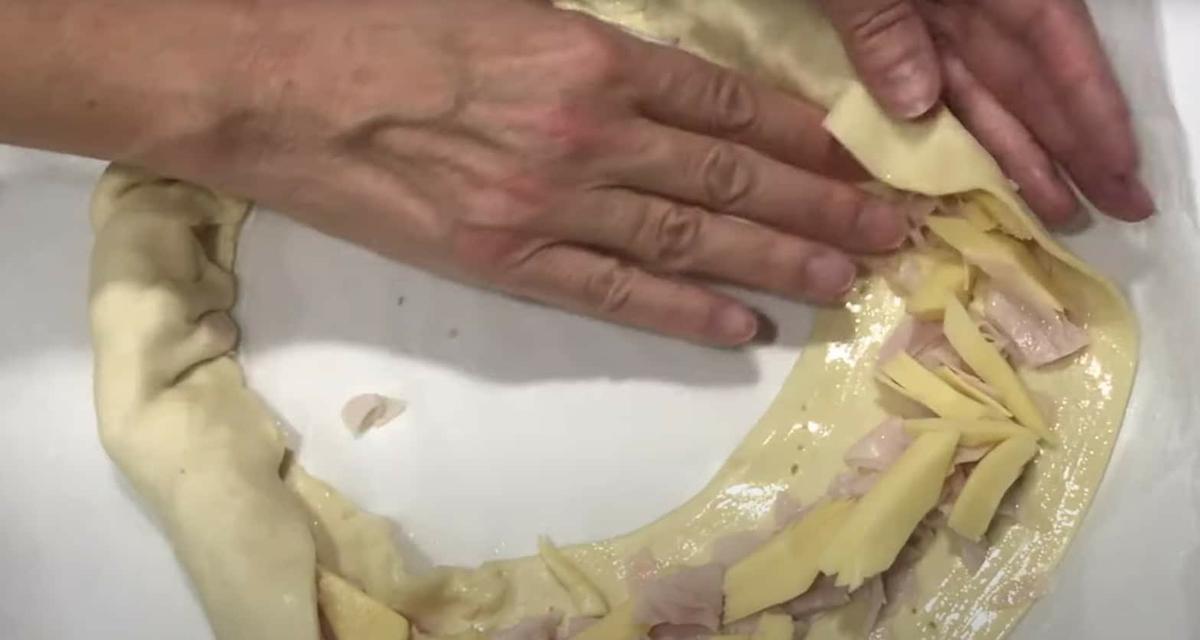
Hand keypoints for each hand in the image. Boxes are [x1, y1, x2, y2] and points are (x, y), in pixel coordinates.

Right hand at [158, 0, 910, 345]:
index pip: (730, 101)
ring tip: (845, 280)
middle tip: (892, 234)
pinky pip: (614, 292)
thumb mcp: (503, 7)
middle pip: (733, 174)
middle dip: (823, 206)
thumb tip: (656, 86)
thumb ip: (589, 49)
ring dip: (778, 261)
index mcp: (592, 55)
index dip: (804, 135)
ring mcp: (552, 204)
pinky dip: (684, 310)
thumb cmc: (378, 26)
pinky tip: (742, 325)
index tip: (854, 160)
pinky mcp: (506, 260)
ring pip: (692, 236)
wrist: (273, 84)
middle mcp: (590, 132)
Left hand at [818, 0, 1153, 223]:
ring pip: (980, 90)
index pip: (1051, 42)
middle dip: (1071, 144)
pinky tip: (977, 174)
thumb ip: (883, 23)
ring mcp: (926, 11)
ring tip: (1058, 213)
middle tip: (1117, 211)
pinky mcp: (884, 23)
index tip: (1117, 167)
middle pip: (1027, 76)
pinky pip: (926, 82)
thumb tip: (917, 106)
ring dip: (1018, 149)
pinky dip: (951, 127)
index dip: (1089, 107)